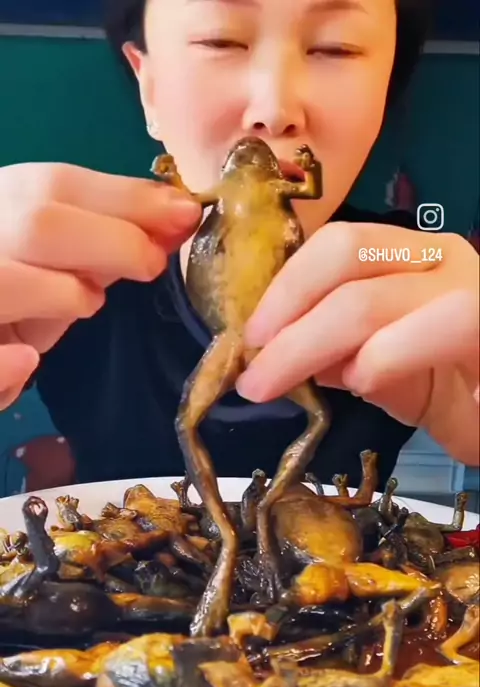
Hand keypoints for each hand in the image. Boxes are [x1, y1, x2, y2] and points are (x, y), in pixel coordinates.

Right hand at [0, 161, 200, 409]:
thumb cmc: (19, 282)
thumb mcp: (57, 251)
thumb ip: (108, 237)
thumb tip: (179, 218)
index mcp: (0, 201)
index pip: (58, 186)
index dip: (129, 199)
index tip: (186, 213)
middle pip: (39, 226)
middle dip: (113, 243)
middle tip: (152, 264)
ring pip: (6, 281)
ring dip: (63, 295)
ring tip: (86, 303)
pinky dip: (6, 364)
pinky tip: (27, 361)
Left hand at [236, 222, 478, 464]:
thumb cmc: (462, 395)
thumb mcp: (389, 375)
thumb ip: (343, 356)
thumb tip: (286, 353)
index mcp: (410, 258)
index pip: (336, 247)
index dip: (284, 287)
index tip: (248, 337)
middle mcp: (441, 257)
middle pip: (343, 256)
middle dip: (284, 316)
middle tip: (251, 373)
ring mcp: (471, 285)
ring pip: (373, 294)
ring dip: (310, 343)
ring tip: (279, 383)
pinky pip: (444, 323)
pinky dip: (387, 356)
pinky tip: (362, 381)